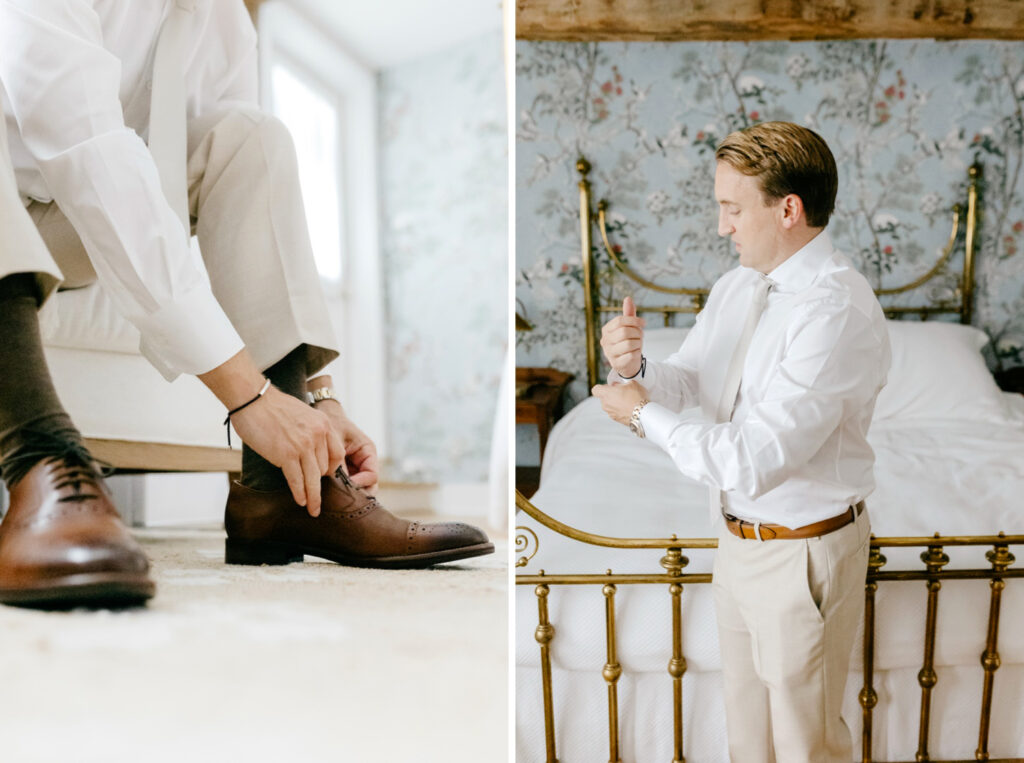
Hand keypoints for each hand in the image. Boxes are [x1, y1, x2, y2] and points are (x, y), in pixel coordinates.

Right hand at [229, 386, 344, 516]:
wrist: (253, 398)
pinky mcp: (286, 454)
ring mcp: (303, 445)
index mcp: (324, 424)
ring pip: (314, 478)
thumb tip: (310, 452)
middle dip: (319, 483)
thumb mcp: (303, 414)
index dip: (332, 469)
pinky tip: (300, 501)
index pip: (337, 454)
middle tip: (316, 497)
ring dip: (312, 495)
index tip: (326, 479)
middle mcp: (318, 435)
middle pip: (325, 468)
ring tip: (312, 507)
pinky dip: (300, 493)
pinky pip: (297, 480)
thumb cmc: (273, 407)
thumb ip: (311, 431)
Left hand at [315, 399, 379, 495]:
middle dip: (357, 494)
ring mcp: (356, 468)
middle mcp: (365, 462)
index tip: (344, 487)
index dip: (360, 484)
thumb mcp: (335, 441)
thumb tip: (338, 485)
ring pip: (358, 489)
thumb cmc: (331, 424)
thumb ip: (338, 463)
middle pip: (369, 486)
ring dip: (348, 494)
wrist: (322, 416)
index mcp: (368, 451)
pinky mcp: (346, 473)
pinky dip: (340, 491)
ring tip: (335, 499)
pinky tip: (329, 494)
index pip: (372, 475)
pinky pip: (346, 486)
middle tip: (341, 500)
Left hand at [592, 381, 647, 425]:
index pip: (595, 389)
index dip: (602, 387)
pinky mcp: (616, 419)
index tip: (610, 387)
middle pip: (603, 397)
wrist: (643, 414)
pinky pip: (615, 412)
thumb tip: (616, 385)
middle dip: (611, 395)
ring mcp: (610, 413)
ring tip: (627, 400)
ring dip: (616, 402)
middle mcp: (605, 404)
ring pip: (609, 405)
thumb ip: (620, 384)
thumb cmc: (637, 397)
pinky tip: (629, 407)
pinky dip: (620, 410)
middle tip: (622, 392)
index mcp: (606, 393)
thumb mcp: (631, 383)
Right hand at [600, 296, 645, 377]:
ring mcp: (609, 353)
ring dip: (638, 344)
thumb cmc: (629, 341)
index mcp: (606, 330)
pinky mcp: (616, 364)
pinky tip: (635, 354)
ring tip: (638, 345)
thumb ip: (628, 314)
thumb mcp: (629, 326)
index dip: (634, 320)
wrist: (628, 362)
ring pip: (629, 344)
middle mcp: (605, 341)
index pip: (620, 320)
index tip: (644, 323)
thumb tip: (628, 298)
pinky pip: (631, 355)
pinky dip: (637, 353)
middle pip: (625, 332)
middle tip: (641, 336)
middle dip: (637, 333)